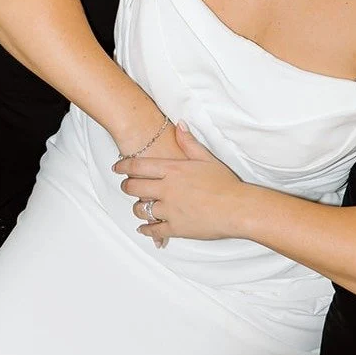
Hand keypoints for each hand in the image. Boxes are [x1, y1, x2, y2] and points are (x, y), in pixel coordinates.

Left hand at [112, 123, 248, 241]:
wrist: (238, 208)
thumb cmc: (225, 184)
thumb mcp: (207, 159)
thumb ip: (189, 143)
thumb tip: (179, 125)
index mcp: (174, 170)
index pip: (139, 166)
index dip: (124, 166)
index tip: (117, 167)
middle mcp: (167, 189)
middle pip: (134, 187)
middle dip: (127, 186)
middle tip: (126, 186)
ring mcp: (169, 210)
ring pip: (141, 209)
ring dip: (137, 207)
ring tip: (139, 206)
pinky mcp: (175, 227)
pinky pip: (153, 229)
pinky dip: (147, 229)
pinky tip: (144, 228)